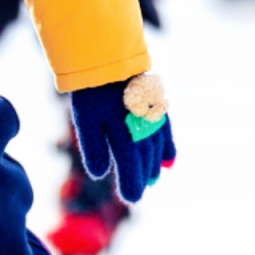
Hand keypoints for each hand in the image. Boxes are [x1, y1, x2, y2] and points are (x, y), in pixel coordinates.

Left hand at [68, 74, 175, 203]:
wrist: (108, 56)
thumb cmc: (93, 90)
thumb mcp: (85, 119)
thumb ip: (94, 147)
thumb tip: (99, 174)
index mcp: (124, 135)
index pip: (130, 167)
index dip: (132, 184)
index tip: (132, 199)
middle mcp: (142, 129)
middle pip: (144, 159)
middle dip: (142, 176)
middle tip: (138, 192)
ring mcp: (152, 116)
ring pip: (156, 147)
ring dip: (154, 164)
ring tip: (152, 178)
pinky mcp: (156, 105)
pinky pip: (165, 131)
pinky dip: (167, 146)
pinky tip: (169, 160)